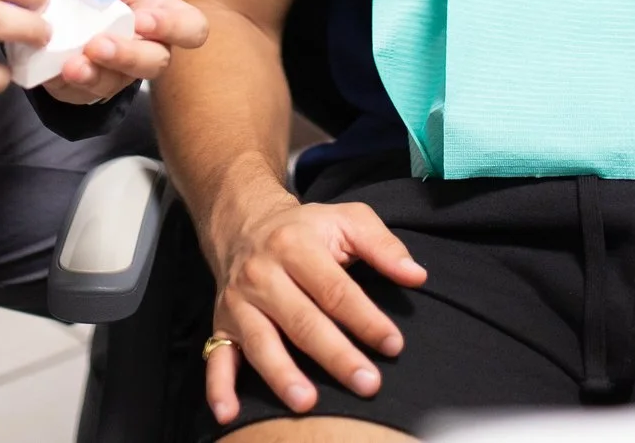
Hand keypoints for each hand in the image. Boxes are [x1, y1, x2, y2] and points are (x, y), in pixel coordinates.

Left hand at [35, 0, 210, 104]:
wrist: (64, 16)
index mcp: (161, 13)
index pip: (191, 27)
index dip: (172, 27)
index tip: (141, 20)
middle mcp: (150, 48)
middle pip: (157, 62)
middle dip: (128, 55)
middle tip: (98, 45)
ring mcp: (123, 73)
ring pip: (119, 83)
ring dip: (96, 74)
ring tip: (72, 65)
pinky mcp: (94, 89)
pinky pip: (86, 94)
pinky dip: (70, 83)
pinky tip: (58, 71)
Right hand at [202, 193, 427, 424]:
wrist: (243, 222)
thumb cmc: (306, 229)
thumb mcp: (347, 221)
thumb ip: (383, 246)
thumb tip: (416, 275)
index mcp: (295, 246)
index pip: (335, 289)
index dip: (365, 319)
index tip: (393, 345)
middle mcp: (262, 274)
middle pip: (302, 321)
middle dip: (335, 355)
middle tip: (367, 384)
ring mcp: (239, 302)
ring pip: (261, 342)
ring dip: (282, 374)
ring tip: (307, 403)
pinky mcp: (222, 324)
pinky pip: (217, 358)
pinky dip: (219, 388)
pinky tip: (229, 414)